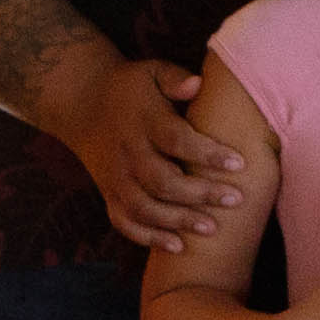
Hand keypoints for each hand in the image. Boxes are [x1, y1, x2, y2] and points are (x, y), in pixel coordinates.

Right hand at [57, 55, 249, 252]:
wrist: (79, 102)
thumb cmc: (131, 87)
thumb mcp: (151, 72)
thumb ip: (174, 78)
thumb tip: (197, 84)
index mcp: (142, 122)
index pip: (175, 140)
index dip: (206, 153)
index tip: (240, 163)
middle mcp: (127, 153)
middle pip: (160, 181)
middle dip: (199, 194)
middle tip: (236, 199)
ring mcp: (114, 177)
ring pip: (142, 207)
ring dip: (177, 221)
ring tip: (212, 228)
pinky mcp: (107, 192)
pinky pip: (123, 221)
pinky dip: (146, 237)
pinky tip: (176, 247)